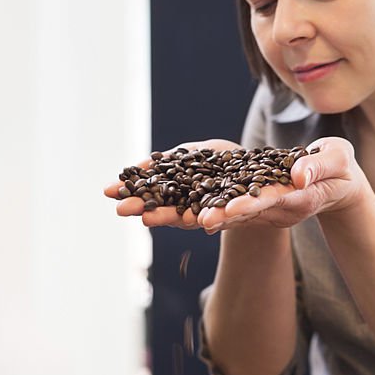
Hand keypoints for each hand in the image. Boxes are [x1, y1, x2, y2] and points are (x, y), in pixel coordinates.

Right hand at [103, 140, 241, 229]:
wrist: (267, 170)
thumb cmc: (226, 161)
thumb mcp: (194, 153)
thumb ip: (170, 160)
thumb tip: (139, 165)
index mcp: (181, 192)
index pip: (153, 193)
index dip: (132, 192)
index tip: (106, 191)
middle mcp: (194, 205)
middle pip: (167, 209)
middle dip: (145, 208)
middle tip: (122, 209)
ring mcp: (215, 210)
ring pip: (191, 216)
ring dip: (170, 218)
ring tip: (148, 219)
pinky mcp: (241, 212)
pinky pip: (228, 214)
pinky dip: (217, 217)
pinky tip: (203, 220)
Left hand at [196, 137, 367, 232]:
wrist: (338, 185)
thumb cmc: (341, 168)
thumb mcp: (338, 159)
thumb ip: (320, 165)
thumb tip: (299, 176)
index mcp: (299, 199)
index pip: (269, 201)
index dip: (247, 205)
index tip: (225, 210)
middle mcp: (280, 211)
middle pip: (243, 214)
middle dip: (214, 216)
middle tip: (187, 220)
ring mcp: (268, 213)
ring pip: (231, 216)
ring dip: (201, 217)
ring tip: (171, 218)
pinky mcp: (259, 210)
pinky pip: (230, 212)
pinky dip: (206, 210)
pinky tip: (181, 209)